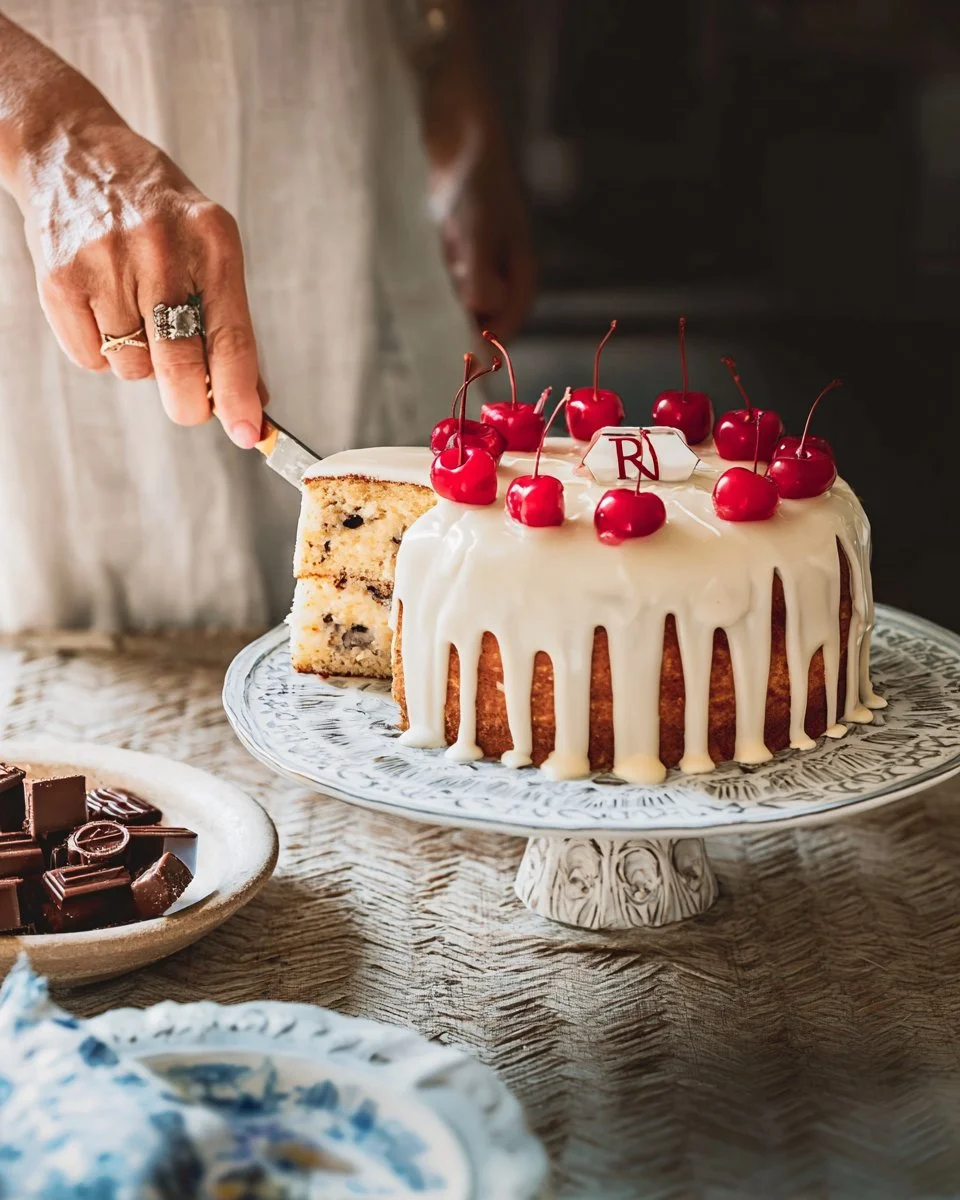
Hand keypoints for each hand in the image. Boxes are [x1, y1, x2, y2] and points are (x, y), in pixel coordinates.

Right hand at [18, 114, 262, 447]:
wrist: (72, 151)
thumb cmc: (155, 210)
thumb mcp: (208, 246)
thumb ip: (230, 322)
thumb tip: (253, 400)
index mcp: (212, 242)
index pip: (231, 338)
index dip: (238, 396)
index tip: (249, 433)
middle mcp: (160, 250)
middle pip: (179, 365)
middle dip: (189, 403)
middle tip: (190, 404)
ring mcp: (106, 264)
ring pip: (133, 369)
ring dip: (140, 363)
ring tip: (136, 314)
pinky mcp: (60, 280)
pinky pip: (91, 359)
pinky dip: (101, 351)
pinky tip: (104, 309)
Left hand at [418, 3, 535, 341]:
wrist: (452, 122)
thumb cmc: (474, 170)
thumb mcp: (478, 221)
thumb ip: (478, 267)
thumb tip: (480, 312)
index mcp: (520, 278)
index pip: (506, 331)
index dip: (481, 353)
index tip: (453, 368)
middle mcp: (497, 279)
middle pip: (477, 326)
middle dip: (451, 341)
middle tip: (420, 358)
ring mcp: (470, 269)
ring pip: (452, 311)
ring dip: (432, 321)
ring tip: (404, 335)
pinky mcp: (443, 257)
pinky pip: (432, 289)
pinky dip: (418, 298)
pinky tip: (395, 304)